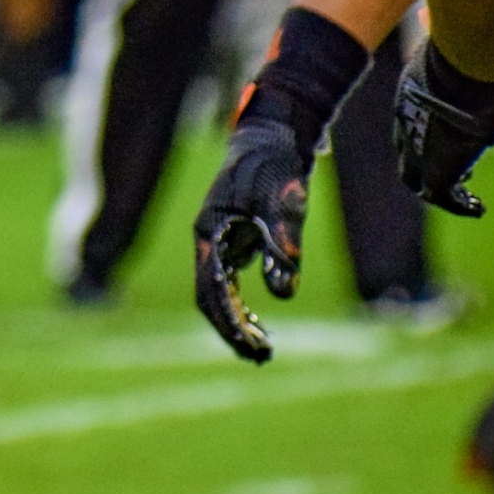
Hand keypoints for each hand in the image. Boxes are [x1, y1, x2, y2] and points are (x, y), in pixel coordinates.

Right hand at [193, 117, 310, 364]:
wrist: (273, 137)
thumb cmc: (276, 166)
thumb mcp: (284, 202)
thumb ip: (283, 245)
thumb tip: (283, 292)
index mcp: (209, 232)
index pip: (210, 290)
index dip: (229, 322)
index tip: (250, 347)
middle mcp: (208, 241)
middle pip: (208, 297)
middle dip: (230, 330)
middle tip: (259, 357)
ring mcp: (219, 241)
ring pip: (217, 293)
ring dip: (235, 322)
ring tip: (261, 349)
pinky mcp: (234, 241)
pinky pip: (229, 283)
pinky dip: (241, 306)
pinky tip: (260, 323)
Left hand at [394, 42, 493, 218]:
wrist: (467, 70)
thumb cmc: (473, 55)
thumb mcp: (466, 56)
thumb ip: (474, 62)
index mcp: (408, 96)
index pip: (410, 124)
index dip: (426, 135)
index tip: (451, 139)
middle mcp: (405, 123)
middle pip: (407, 155)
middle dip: (426, 166)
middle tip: (461, 172)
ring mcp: (416, 148)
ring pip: (417, 179)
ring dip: (441, 189)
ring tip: (468, 195)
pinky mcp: (436, 169)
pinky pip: (443, 197)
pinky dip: (460, 205)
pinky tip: (477, 207)